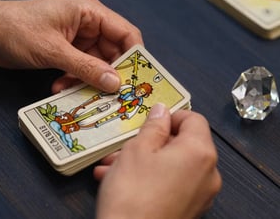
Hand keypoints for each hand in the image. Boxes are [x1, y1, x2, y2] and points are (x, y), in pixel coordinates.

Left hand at [0, 0, 142, 92]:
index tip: (137, 81)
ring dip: (88, 80)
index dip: (135, 56)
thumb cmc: (16, 30)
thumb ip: (86, 67)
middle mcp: (87, 24)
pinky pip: (80, 69)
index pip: (126, 33)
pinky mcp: (66, 51)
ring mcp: (77, 38)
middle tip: (109, 96)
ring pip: (96, 64)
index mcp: (90, 12)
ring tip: (76, 92)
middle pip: (113, 52)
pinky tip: (60, 86)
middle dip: (109, 74)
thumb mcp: (53, 51)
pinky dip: (74, 79)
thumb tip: (115, 83)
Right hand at [94, 104, 221, 218]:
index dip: (171, 116)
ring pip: (171, 165)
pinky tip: (121, 181)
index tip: (150, 122)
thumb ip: (153, 125)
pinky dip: (150, 178)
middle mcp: (207, 174)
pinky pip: (171, 184)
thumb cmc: (132, 194)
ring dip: (143, 161)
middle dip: (149, 143)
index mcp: (199, 152)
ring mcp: (199, 195)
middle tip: (124, 147)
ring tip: (113, 167)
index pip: (194, 119)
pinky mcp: (188, 210)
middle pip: (181, 144)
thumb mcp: (137, 148)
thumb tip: (162, 111)